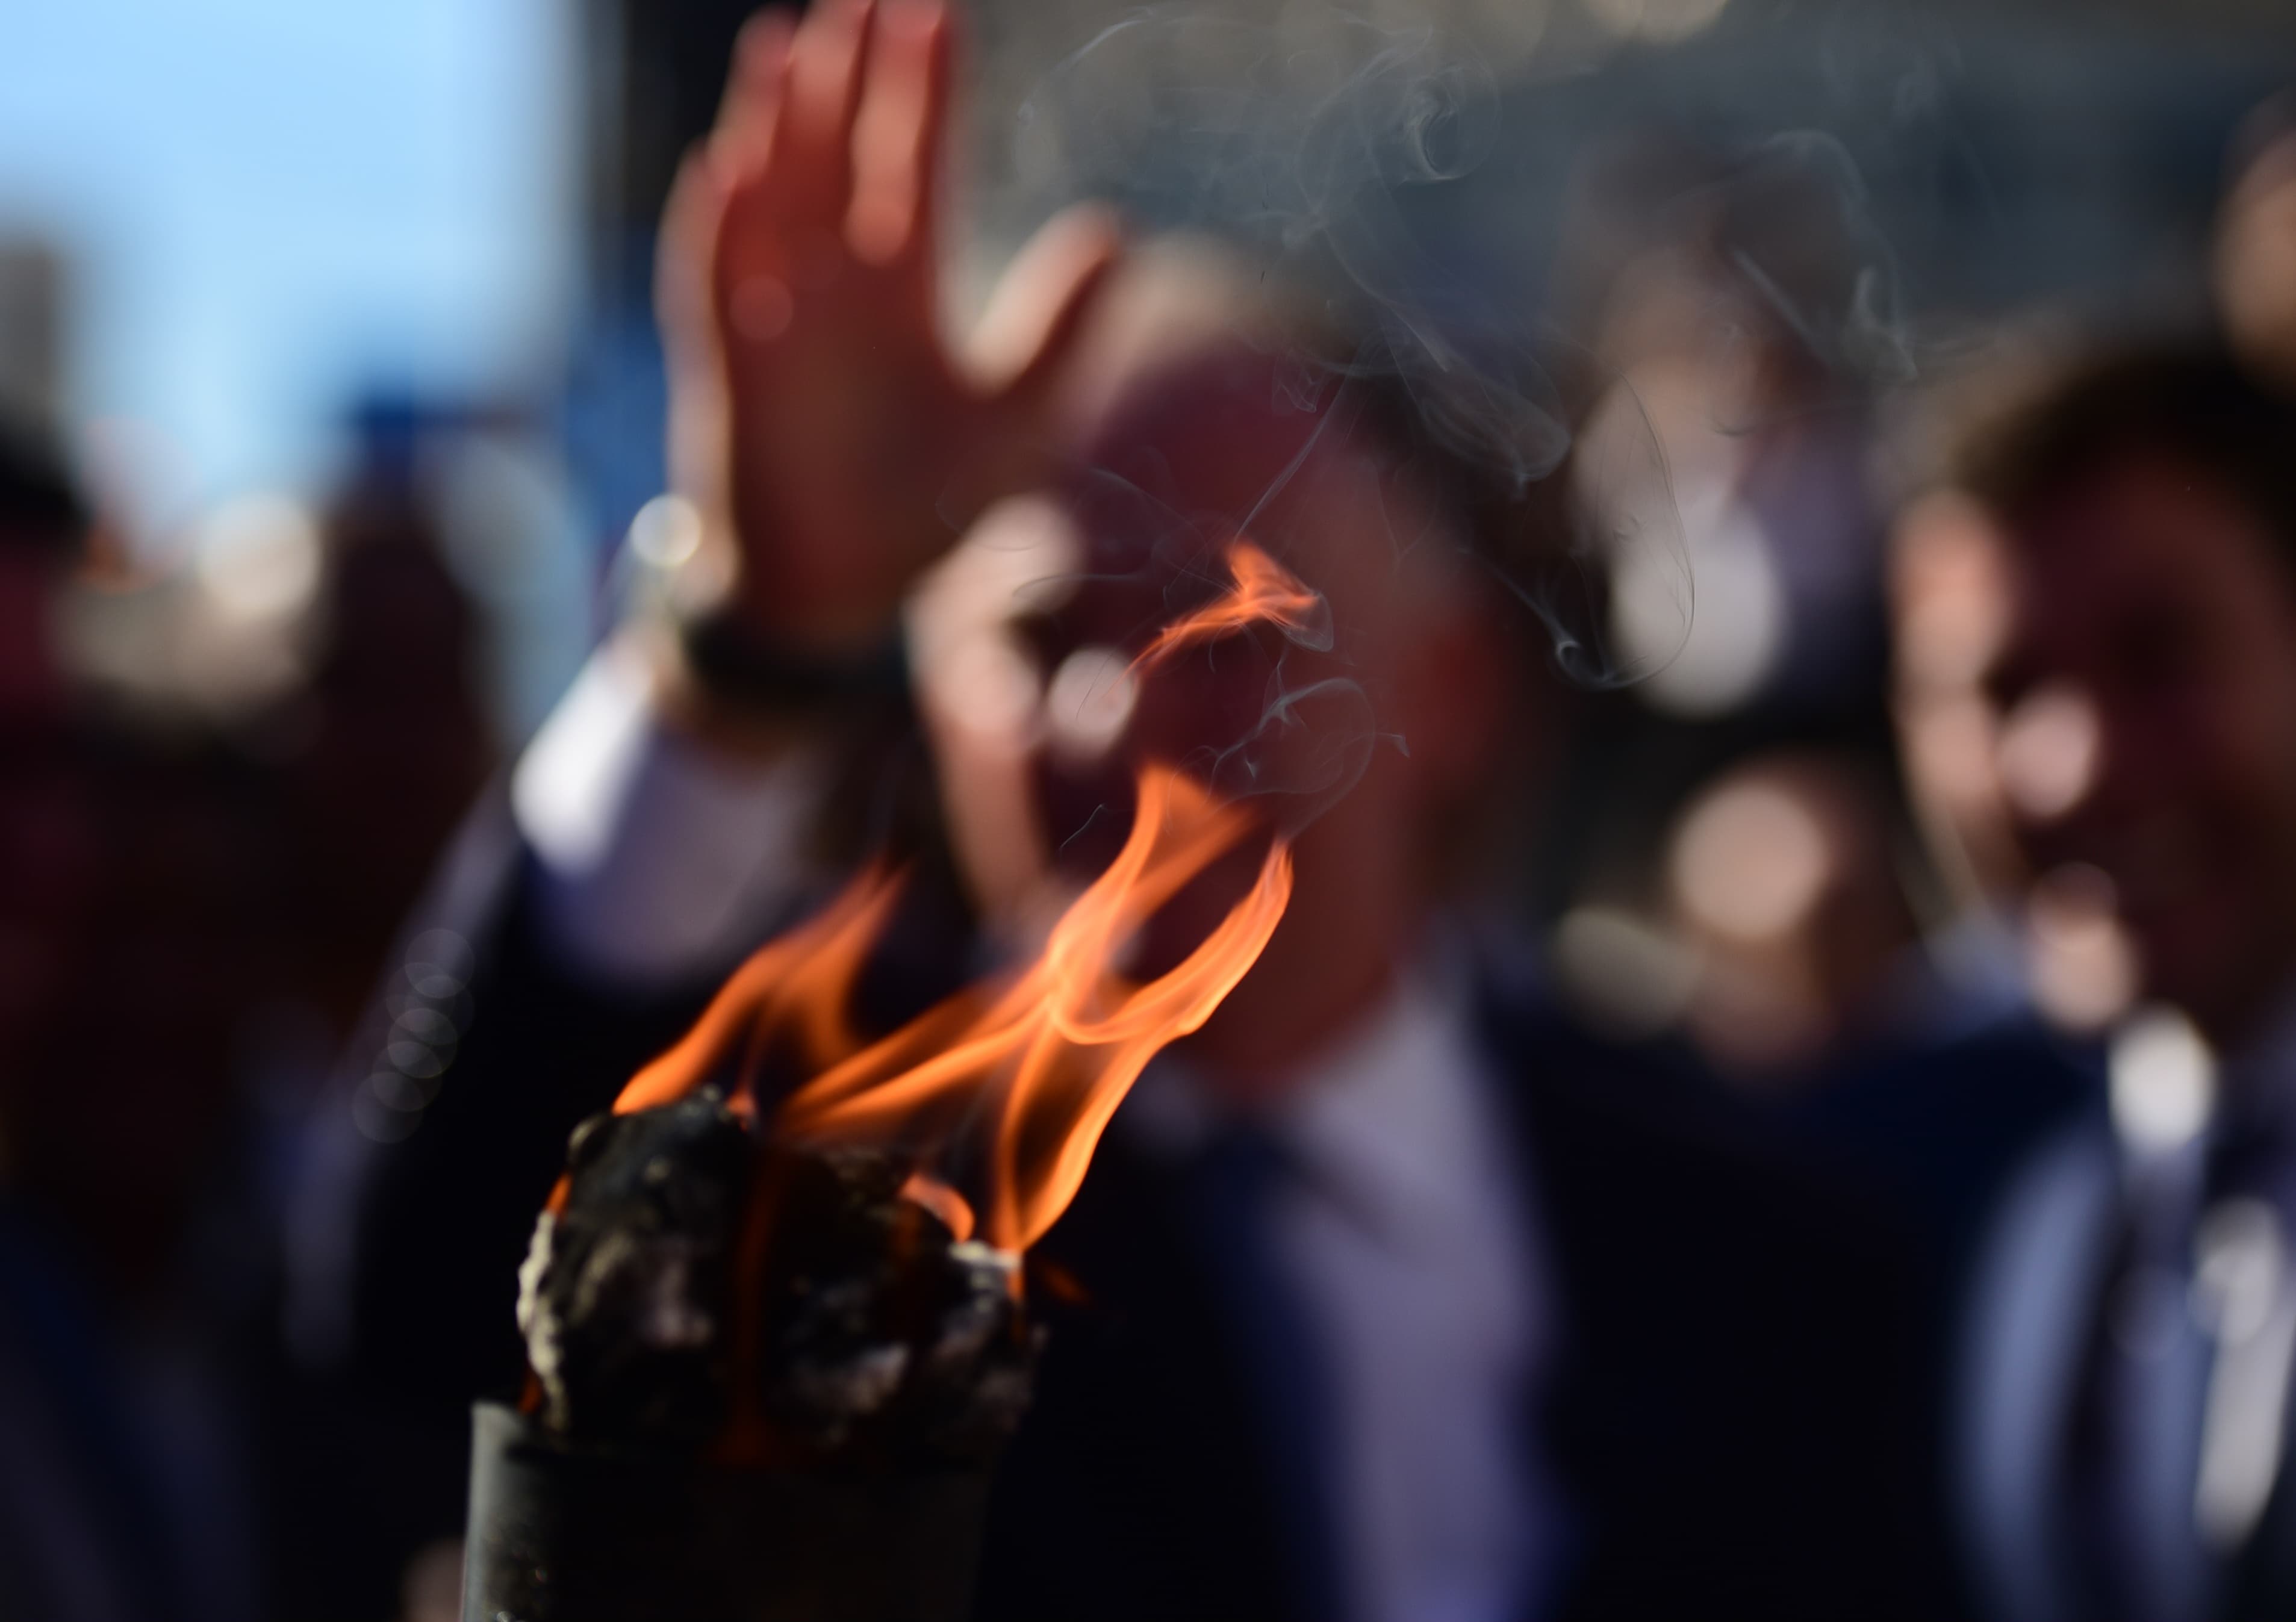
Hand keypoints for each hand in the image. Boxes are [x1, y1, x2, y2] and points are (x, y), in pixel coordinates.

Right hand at [659, 0, 1118, 654]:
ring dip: (775, 125)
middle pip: (837, 155)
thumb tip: (1117, 229)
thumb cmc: (925, 507)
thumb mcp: (1019, 416)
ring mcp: (775, 319)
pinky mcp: (731, 369)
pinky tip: (728, 169)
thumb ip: (1062, 329)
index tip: (933, 12)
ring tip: (789, 44)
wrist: (843, 590)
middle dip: (847, 77)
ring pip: (771, 197)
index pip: (912, 163)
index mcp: (901, 287)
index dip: (921, 91)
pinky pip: (716, 286)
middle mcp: (832, 285)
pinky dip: (718, 231)